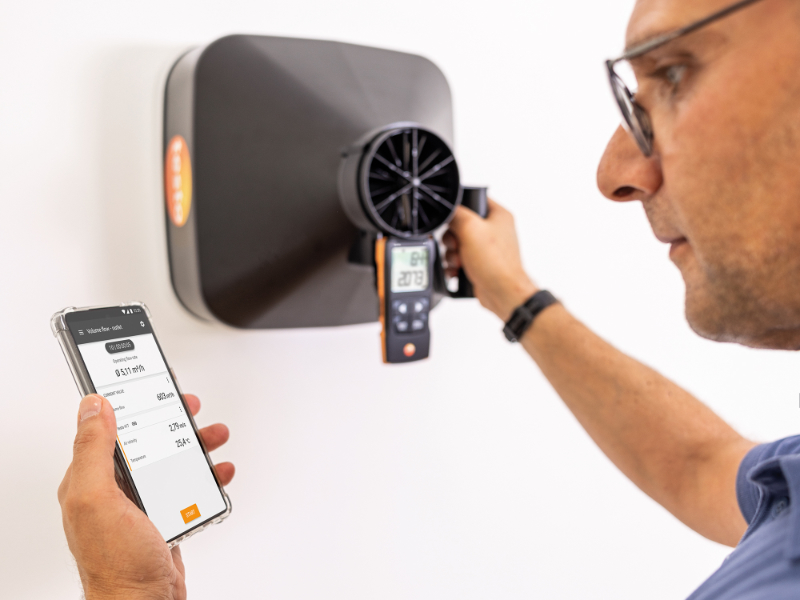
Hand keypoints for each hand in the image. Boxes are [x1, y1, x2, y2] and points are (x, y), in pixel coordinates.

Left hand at [58, 394, 233, 599]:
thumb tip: (92, 406)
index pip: (109, 430)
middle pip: (146, 443)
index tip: (152, 387)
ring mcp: (140, 507)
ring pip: (170, 462)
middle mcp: (114, 492)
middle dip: (172, 422)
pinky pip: (186, 488)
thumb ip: (93, 451)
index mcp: (91, 481)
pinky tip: (218, 474)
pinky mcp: (163, 519)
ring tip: (215, 438)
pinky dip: (205, 477)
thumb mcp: (97, 499)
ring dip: (195, 447)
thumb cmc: (117, 564)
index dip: (131, 405)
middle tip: (190, 409)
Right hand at [443, 198, 537, 320]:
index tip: (455, 220)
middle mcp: (494, 230)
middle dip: (452, 238)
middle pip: (461, 224)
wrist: (502, 292)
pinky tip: (457, 270)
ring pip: (458, 243)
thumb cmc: (496, 263)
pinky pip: (460, 258)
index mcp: (498, 215)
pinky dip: (455, 265)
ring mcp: (487, 247)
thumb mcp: (470, 229)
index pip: (474, 200)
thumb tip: (448, 211)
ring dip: (452, 254)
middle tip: (457, 245)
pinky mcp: (481, 263)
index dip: (460, 209)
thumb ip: (456, 214)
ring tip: (458, 261)